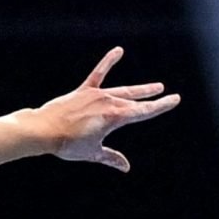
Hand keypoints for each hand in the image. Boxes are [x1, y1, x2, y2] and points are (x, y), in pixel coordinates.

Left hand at [22, 47, 179, 171]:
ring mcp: (96, 95)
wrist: (44, 130)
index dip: (161, 105)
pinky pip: (98, 73)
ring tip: (156, 86)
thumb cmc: (68, 144)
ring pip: (123, 90)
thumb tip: (125, 167)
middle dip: (153, 99)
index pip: (144, 111)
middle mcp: (109, 103)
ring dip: (139, 89)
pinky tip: (119, 51)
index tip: (175, 99)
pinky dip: (108, 62)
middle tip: (167, 94)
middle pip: (136, 101)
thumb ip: (110, 158)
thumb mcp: (93, 153)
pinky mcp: (83, 91)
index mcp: (115, 118)